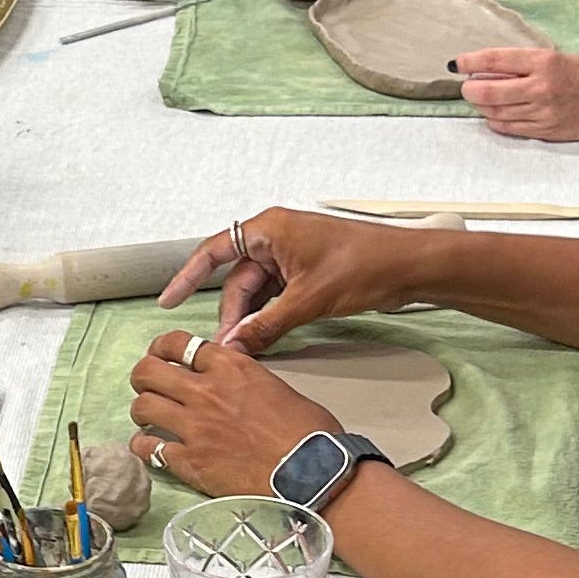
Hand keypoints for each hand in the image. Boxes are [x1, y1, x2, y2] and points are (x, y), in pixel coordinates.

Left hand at [126, 322, 343, 501]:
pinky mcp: (190, 462)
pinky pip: (148, 449)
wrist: (312, 473)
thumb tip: (232, 380)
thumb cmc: (308, 433)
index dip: (160, 348)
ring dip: (142, 411)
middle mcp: (205, 392)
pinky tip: (149, 448)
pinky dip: (143, 447)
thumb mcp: (275, 386)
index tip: (159, 355)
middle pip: (148, 372)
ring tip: (149, 418)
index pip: (177, 343)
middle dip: (143, 377)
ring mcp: (194, 427)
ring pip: (142, 407)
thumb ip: (244, 377)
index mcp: (230, 367)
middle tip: (148, 386)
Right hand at [152, 203, 413, 354]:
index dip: (188, 276)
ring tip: (246, 348)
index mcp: (270, 229)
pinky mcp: (308, 272)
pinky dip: (270, 316)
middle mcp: (276, 237)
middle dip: (232, 312)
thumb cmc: (365, 265)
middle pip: (239, 278)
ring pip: (258, 290)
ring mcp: (293, 255)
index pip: (214, 250)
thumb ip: (267, 324)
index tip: (169, 300)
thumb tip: (234, 346)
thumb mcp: (309, 300)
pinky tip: (266, 339)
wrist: (410, 266)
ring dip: (252, 318)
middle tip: (226, 346)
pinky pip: (277, 295)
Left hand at [454, 41, 578, 141]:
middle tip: (467, 85)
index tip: (458, 63)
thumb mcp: (559, 58)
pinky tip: (497, 113)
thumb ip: (526, 65)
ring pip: (495, 112)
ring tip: (482, 98)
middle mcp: (541, 88)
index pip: (496, 60)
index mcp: (545, 62)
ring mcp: (542, 113)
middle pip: (488, 91)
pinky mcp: (546, 132)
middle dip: (470, 89)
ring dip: (483, 106)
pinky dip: (497, 120)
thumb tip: (490, 69)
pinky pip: (510, 128)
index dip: (470, 61)